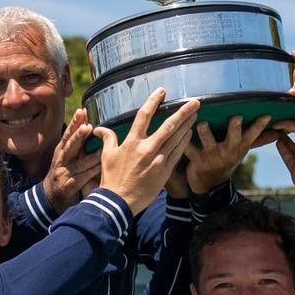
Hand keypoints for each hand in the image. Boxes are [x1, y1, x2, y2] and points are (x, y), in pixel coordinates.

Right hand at [42, 108, 101, 211]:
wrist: (50, 197)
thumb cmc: (64, 173)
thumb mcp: (67, 157)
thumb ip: (77, 143)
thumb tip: (87, 123)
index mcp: (61, 151)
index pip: (68, 134)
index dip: (75, 123)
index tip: (82, 111)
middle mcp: (61, 160)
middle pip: (70, 145)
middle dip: (78, 135)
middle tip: (87, 126)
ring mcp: (63, 173)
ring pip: (79, 163)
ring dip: (91, 156)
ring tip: (101, 149)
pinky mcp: (68, 186)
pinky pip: (82, 178)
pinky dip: (91, 173)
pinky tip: (100, 169)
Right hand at [94, 89, 201, 214]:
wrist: (119, 202)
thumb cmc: (112, 179)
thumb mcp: (107, 156)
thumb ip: (108, 139)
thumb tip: (99, 129)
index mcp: (132, 142)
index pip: (144, 115)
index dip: (154, 101)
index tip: (162, 91)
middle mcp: (147, 148)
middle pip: (168, 126)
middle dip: (183, 112)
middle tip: (195, 102)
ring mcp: (158, 160)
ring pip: (176, 139)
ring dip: (187, 125)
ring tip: (196, 114)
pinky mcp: (164, 172)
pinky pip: (177, 154)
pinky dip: (184, 142)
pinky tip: (190, 133)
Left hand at [185, 114, 270, 194]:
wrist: (210, 183)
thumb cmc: (227, 158)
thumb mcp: (243, 150)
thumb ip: (258, 139)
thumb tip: (278, 132)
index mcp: (239, 146)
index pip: (252, 134)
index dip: (259, 125)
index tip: (266, 115)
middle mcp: (228, 150)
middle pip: (233, 136)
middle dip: (235, 127)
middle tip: (236, 117)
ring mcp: (212, 155)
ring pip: (209, 140)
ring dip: (205, 131)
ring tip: (202, 121)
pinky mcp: (197, 159)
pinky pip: (189, 148)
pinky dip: (185, 141)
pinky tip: (182, 129)